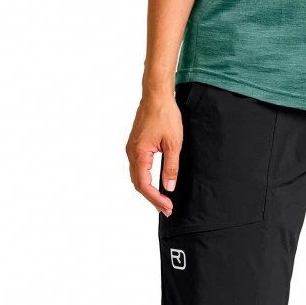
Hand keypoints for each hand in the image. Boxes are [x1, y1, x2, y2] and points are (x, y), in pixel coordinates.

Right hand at [127, 89, 182, 216]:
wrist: (156, 95)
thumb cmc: (165, 115)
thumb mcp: (173, 143)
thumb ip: (171, 167)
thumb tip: (169, 187)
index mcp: (139, 154)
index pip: (144, 185)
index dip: (156, 199)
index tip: (167, 207)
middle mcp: (131, 153)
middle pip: (138, 183)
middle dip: (152, 198)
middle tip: (166, 208)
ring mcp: (131, 148)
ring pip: (136, 176)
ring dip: (148, 189)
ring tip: (161, 199)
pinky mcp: (135, 144)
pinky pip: (137, 167)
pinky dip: (145, 178)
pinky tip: (154, 182)